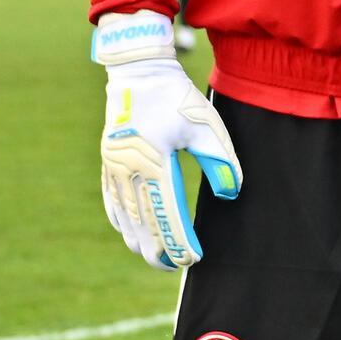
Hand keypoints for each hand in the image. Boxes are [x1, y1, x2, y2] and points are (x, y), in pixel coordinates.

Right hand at [92, 11, 243, 269]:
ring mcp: (114, 165)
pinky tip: (128, 232)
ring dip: (137, 237)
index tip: (192, 257)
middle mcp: (129, 167)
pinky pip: (112, 198)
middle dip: (157, 246)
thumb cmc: (177, 97)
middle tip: (172, 267)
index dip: (179, 237)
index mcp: (155, 159)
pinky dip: (120, 219)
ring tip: (152, 257)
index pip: (167, 210)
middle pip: (142, 218)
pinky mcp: (108, 161)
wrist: (139, 72)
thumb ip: (221, 160)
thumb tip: (232, 192)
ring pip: (124, 213)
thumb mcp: (207, 125)